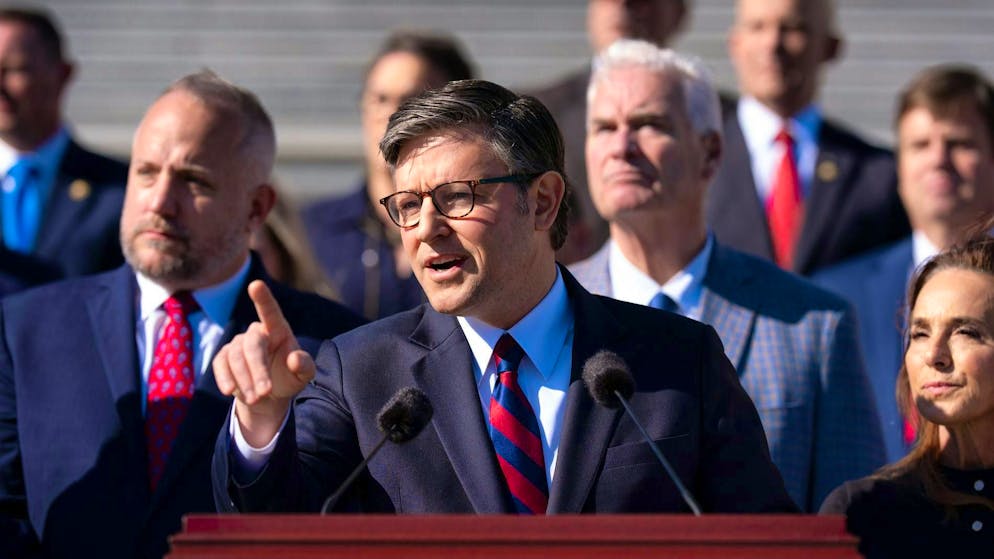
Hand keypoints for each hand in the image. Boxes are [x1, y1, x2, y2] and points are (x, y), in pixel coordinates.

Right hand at [213, 280, 315, 444]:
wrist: (269, 394)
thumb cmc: (289, 377)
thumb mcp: (303, 375)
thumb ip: (305, 366)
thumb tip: (295, 359)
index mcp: (278, 329)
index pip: (271, 312)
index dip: (263, 298)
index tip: (255, 285)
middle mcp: (257, 332)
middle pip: (252, 345)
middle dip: (258, 370)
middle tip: (264, 392)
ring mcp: (238, 343)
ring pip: (236, 357)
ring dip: (244, 379)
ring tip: (256, 398)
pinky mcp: (224, 357)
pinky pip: (220, 364)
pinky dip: (225, 378)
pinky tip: (231, 391)